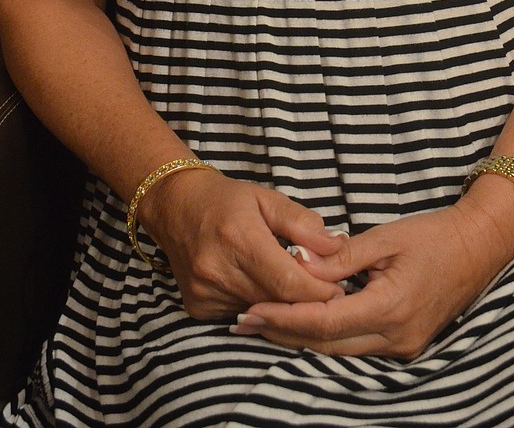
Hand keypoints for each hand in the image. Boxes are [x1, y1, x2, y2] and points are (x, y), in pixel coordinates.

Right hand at [140, 168, 347, 319]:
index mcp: (240, 238)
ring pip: (262, 311)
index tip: (339, 287)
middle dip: (306, 298)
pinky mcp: (198, 307)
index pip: (289, 282)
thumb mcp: (267, 198)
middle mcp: (218, 270)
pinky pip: (242, 314)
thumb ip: (302, 224)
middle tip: (325, 287)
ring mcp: (205, 292)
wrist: (174, 206)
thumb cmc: (226, 199)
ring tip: (289, 281)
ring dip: (281, 302)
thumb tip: (337, 247)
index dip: (320, 290)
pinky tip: (257, 284)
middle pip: (278, 301)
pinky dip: (258, 304)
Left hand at [233, 197, 513, 360]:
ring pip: (339, 350)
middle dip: (283, 333)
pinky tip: (300, 324)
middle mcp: (396, 337)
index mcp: (391, 307)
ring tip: (262, 323)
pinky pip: (355, 346)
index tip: (251, 309)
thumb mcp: (386, 236)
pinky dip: (325, 335)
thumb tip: (299, 260)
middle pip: (326, 344)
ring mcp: (402, 346)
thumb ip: (342, 255)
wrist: (479, 247)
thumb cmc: (434, 234)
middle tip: (243, 322)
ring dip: (300, 337)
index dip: (284, 317)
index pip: (324, 321)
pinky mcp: (404, 343)